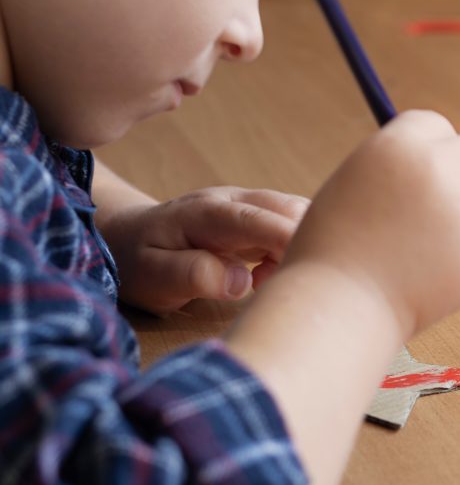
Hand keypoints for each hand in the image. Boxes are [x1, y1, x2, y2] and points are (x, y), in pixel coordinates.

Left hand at [101, 187, 309, 313]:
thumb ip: (192, 275)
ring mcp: (248, 205)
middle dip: (302, 243)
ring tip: (264, 279)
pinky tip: (265, 273)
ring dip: (300, 246)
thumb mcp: (151, 276)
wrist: (127, 238)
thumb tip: (239, 282)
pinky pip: (292, 223)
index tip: (306, 263)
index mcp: (207, 213)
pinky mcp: (257, 216)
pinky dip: (295, 247)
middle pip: (289, 209)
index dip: (286, 238)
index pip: (257, 219)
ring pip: (297, 213)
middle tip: (276, 284)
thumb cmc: (139, 261)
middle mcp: (234, 200)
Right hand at [281, 110, 459, 338]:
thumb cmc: (332, 253)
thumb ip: (396, 168)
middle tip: (437, 213)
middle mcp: (435, 170)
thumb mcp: (351, 187)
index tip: (423, 175)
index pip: (436, 125)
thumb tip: (439, 157)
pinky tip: (434, 280)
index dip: (431, 150)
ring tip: (432, 250)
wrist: (336, 309)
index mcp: (397, 146)